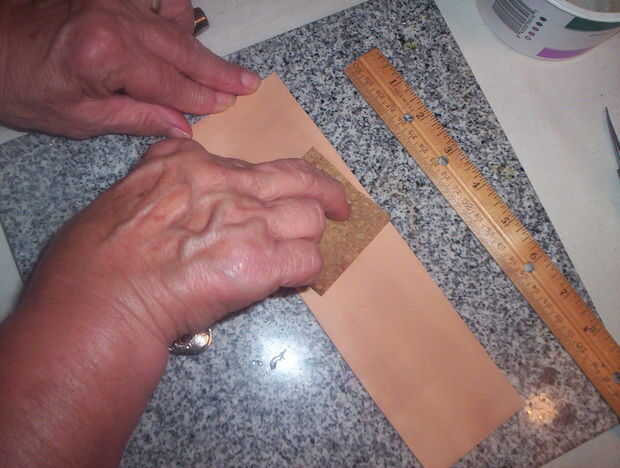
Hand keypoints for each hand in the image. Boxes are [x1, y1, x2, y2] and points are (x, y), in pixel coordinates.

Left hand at [0, 0, 259, 137]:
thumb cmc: (22, 86)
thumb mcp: (78, 119)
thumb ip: (136, 118)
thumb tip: (182, 125)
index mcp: (107, 54)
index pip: (171, 81)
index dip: (202, 97)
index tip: (228, 105)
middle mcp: (116, 18)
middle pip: (182, 50)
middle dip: (217, 71)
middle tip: (248, 83)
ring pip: (174, 22)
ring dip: (200, 47)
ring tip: (224, 68)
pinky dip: (174, 14)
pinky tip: (183, 31)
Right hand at [25, 139, 349, 346]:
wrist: (104, 297)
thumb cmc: (99, 256)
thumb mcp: (127, 190)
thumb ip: (160, 176)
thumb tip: (179, 182)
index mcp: (192, 162)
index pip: (251, 165)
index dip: (266, 185)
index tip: (274, 193)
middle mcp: (229, 184)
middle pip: (299, 179)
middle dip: (325, 192)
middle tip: (338, 206)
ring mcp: (250, 222)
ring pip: (311, 219)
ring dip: (309, 238)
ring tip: (300, 253)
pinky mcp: (263, 262)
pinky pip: (308, 261)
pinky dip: (306, 271)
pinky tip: (293, 279)